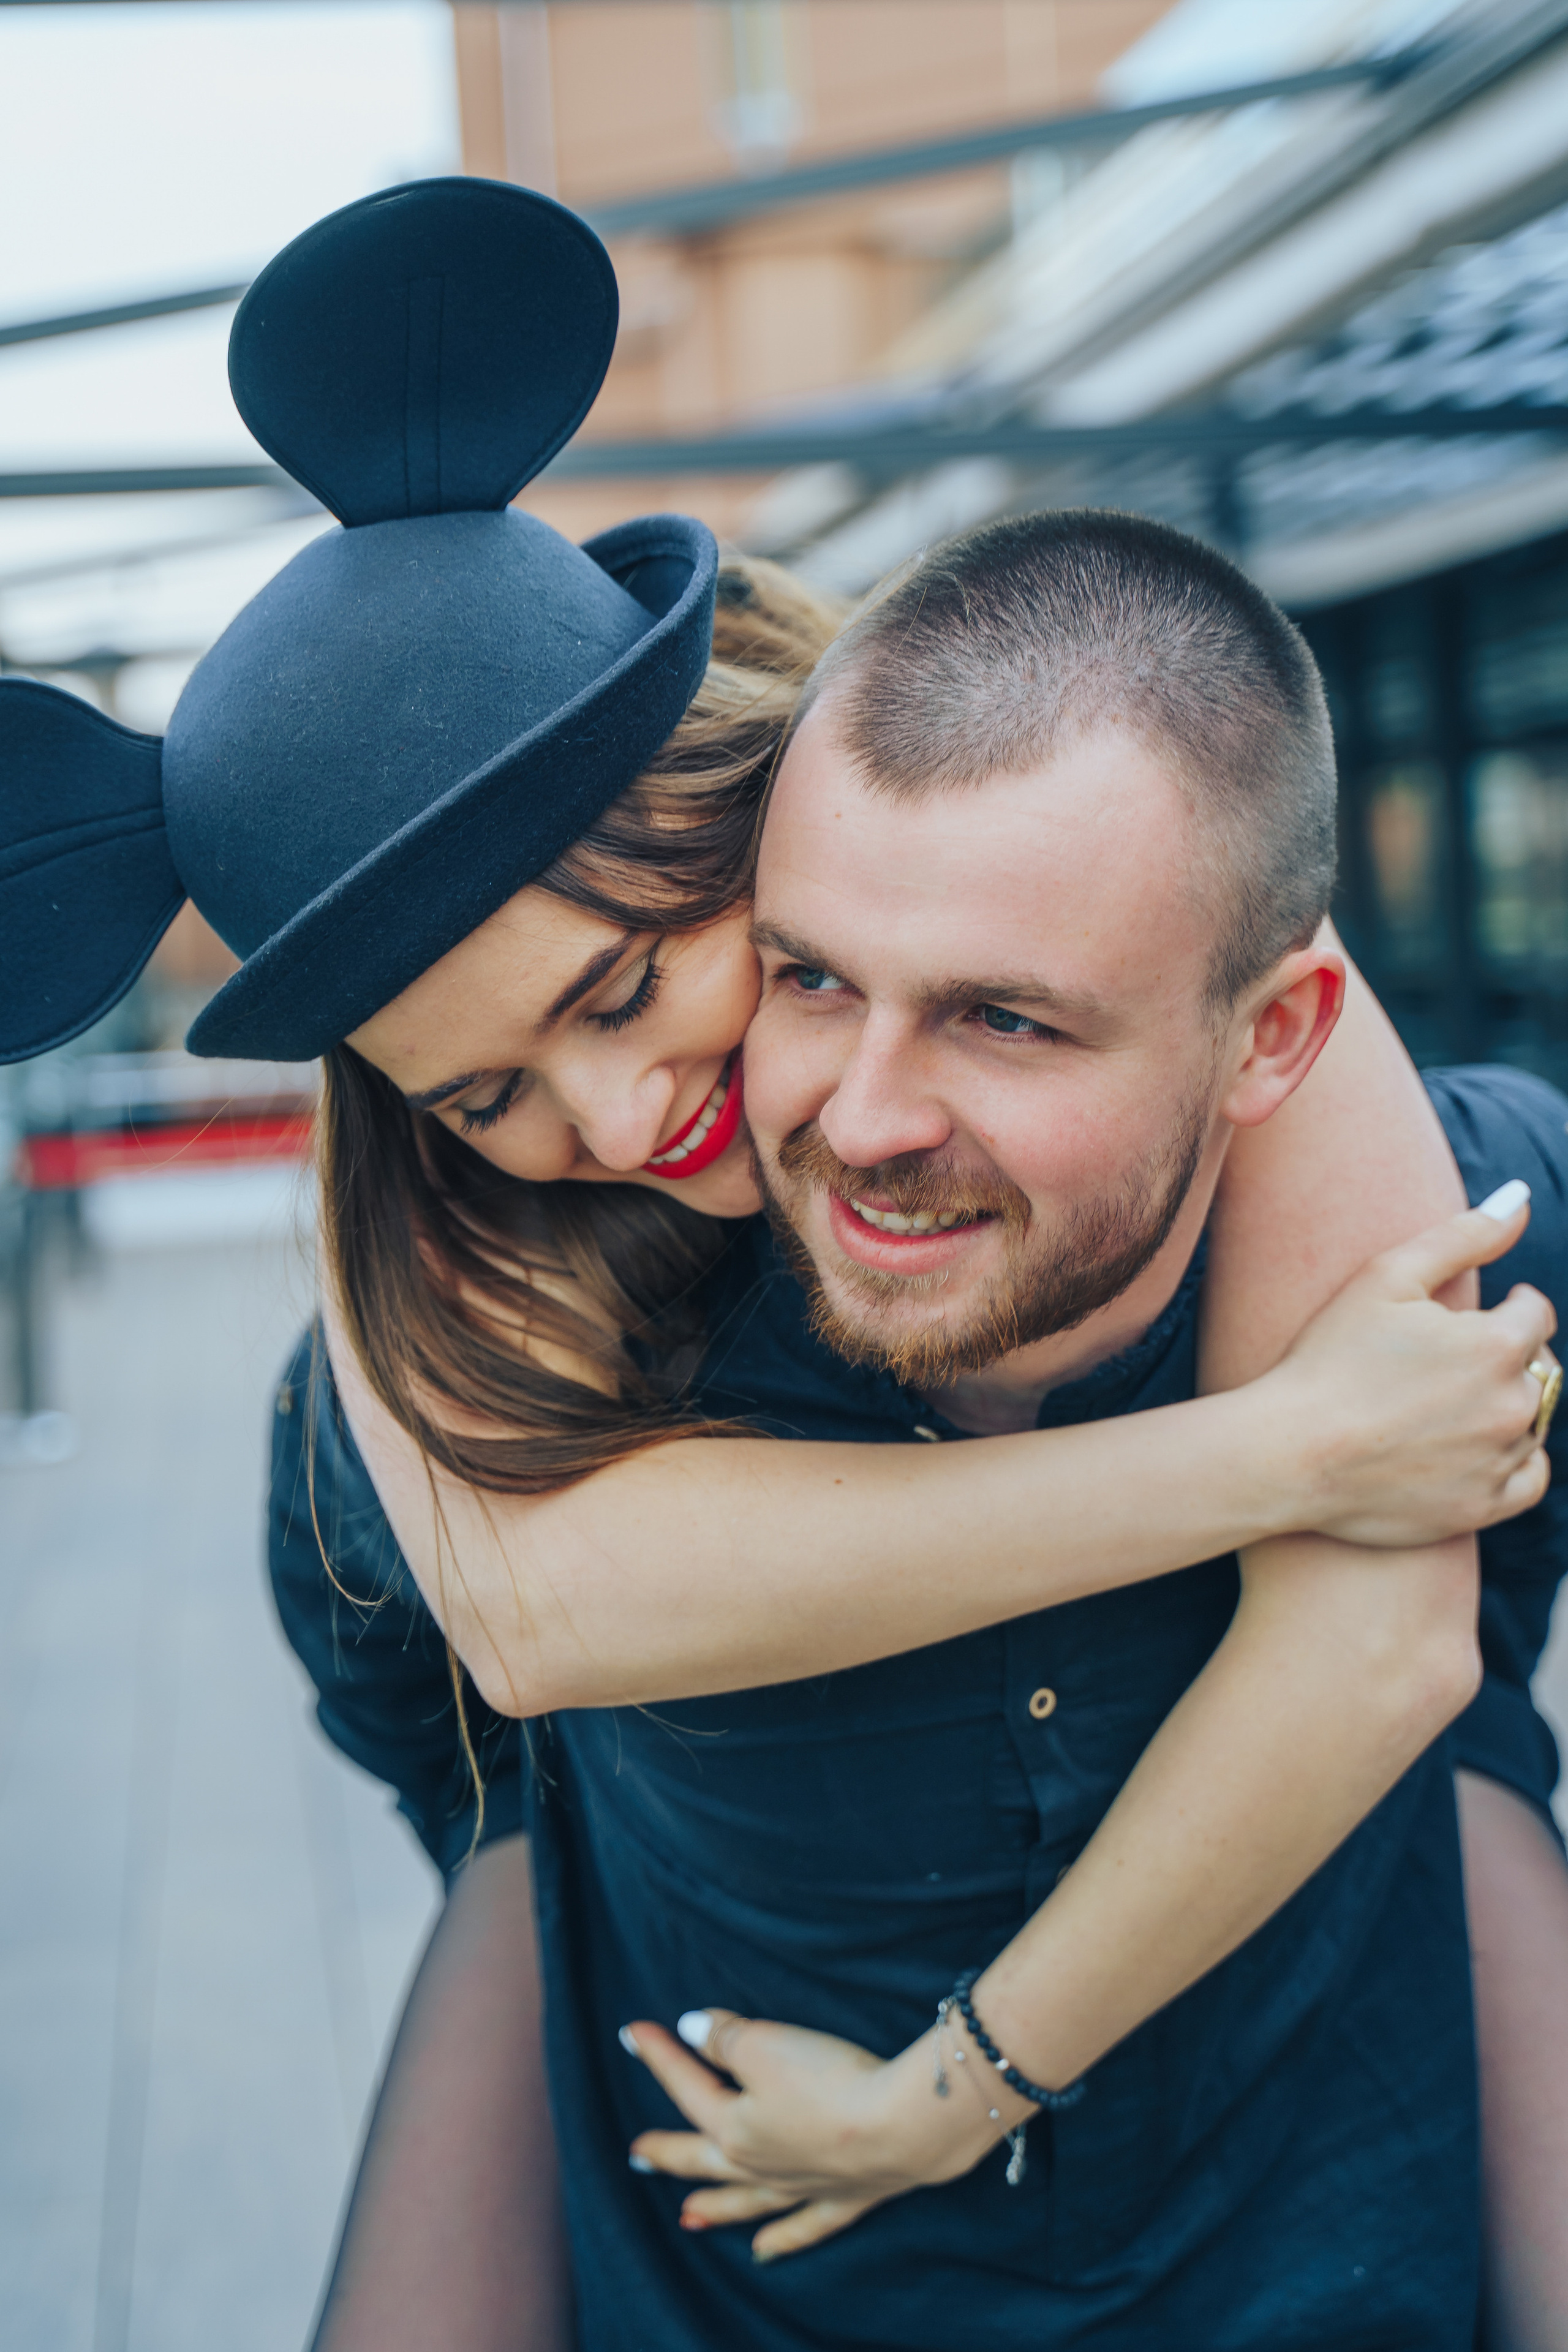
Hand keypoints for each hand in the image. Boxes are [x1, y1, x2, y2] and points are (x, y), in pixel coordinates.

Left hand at [619, 2005, 1025, 2262]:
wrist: (898, 2127)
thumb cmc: (826, 2080)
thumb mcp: (764, 2043)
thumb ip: (723, 2037)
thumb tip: (691, 2031)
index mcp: (732, 2129)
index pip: (687, 2085)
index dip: (659, 2055)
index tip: (631, 2032)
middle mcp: (758, 2167)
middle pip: (702, 2158)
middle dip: (667, 2153)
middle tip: (636, 2155)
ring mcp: (800, 2188)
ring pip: (745, 2202)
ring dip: (714, 2207)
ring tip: (687, 2217)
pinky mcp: (845, 2198)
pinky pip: (802, 2227)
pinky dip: (781, 2240)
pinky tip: (761, 2251)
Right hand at [1267, 1189, 1556, 1548]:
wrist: (1289, 1453)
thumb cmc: (1328, 1357)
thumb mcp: (1386, 1276)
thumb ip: (1463, 1235)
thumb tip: (1520, 1198)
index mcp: (1496, 1344)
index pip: (1534, 1312)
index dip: (1507, 1306)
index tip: (1474, 1314)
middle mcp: (1512, 1405)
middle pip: (1540, 1367)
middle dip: (1508, 1356)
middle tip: (1451, 1360)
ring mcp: (1499, 1461)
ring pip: (1534, 1420)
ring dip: (1507, 1405)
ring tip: (1450, 1401)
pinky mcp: (1481, 1506)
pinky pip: (1531, 1478)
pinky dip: (1516, 1461)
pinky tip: (1476, 1447)